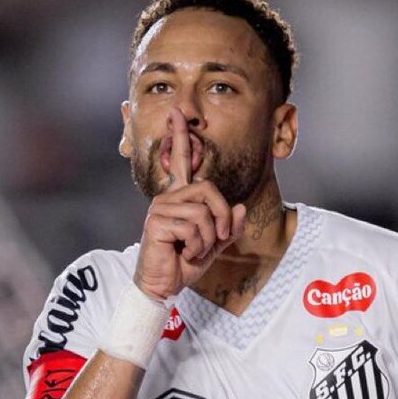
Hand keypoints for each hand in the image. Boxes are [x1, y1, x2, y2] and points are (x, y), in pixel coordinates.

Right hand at [134, 108, 246, 299]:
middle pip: (209, 189)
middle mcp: (168, 198)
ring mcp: (160, 207)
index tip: (178, 113)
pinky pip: (193, 227)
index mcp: (180, 199)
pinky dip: (195, 246)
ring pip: (203, 213)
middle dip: (221, 218)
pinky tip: (182, 253)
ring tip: (192, 250)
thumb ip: (227, 228)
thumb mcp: (212, 246)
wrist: (163, 285)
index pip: (182, 162)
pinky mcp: (156, 221)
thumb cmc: (182, 264)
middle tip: (214, 240)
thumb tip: (240, 208)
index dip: (181, 137)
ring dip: (206, 239)